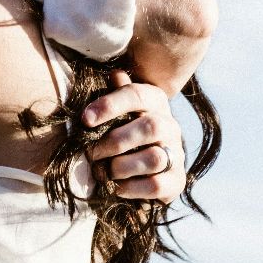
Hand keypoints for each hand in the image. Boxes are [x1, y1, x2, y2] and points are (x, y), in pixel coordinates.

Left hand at [82, 70, 187, 201]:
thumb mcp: (117, 110)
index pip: (136, 95)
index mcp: (155, 101)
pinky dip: (131, 188)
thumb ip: (115, 94)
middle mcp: (170, 125)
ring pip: (154, 158)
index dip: (109, 105)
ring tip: (104, 172)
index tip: (85, 119)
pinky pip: (156, 185)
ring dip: (121, 167)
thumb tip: (115, 74)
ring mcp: (176, 153)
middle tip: (91, 153)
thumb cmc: (121, 131)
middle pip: (150, 126)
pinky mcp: (176, 180)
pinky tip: (116, 187)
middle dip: (115, 141)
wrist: (143, 169)